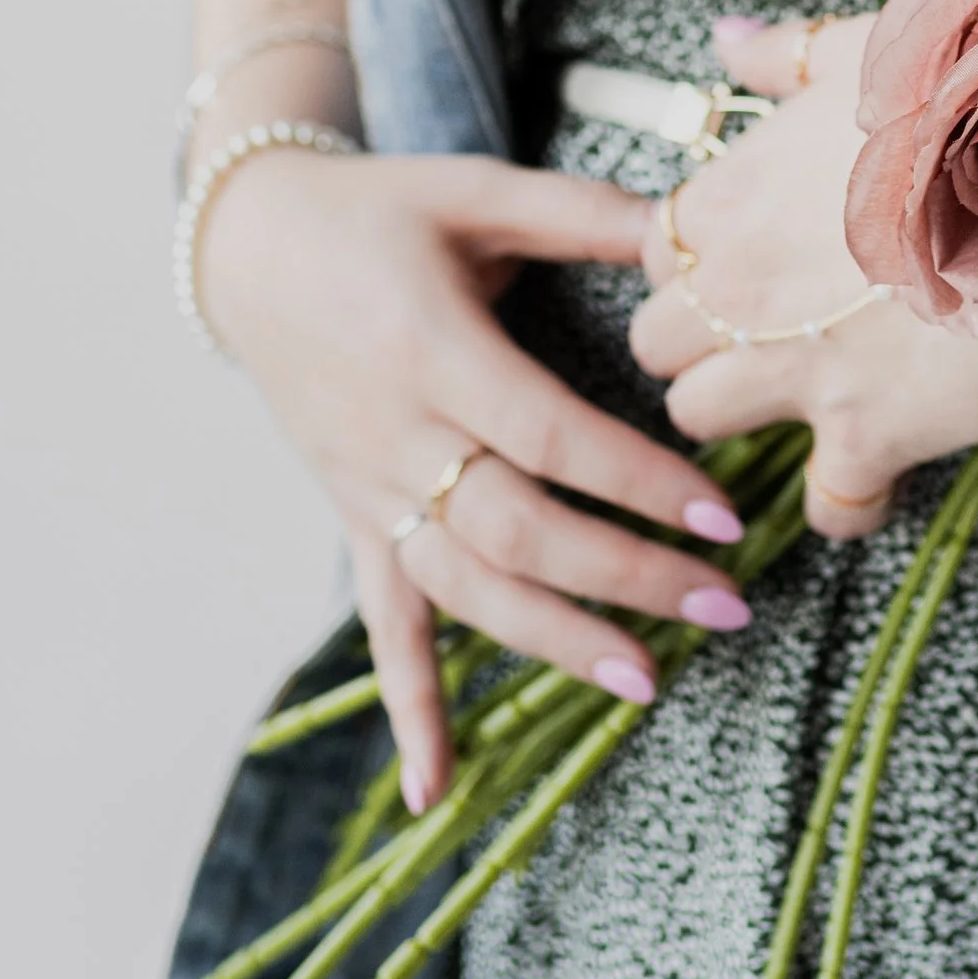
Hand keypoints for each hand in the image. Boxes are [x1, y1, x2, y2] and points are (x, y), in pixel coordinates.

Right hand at [199, 151, 751, 812]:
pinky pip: (382, 620)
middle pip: (517, 532)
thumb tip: (687, 229)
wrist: (253, 245)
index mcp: (433, 353)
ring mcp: (369, 486)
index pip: (548, 440)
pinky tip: (437, 786)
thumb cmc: (381, 210)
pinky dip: (410, 704)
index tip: (722, 516)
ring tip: (645, 677)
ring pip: (463, 588)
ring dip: (553, 641)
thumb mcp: (477, 191)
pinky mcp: (353, 514)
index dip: (635, 483)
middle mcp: (396, 435)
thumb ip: (579, 214)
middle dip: (625, 577)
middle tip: (724, 604)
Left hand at [629, 17, 977, 541]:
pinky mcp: (863, 436)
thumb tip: (727, 42)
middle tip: (762, 323)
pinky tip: (873, 468)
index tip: (745, 254)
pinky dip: (848, 497)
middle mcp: (738, 294)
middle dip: (698, 337)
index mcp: (730, 201)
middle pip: (655, 341)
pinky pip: (826, 503)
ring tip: (801, 385)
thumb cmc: (963, 112)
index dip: (698, 256)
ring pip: (699, 416)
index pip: (656, 249)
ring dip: (742, 408)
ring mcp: (792, 372)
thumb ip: (784, 54)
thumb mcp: (871, 53)